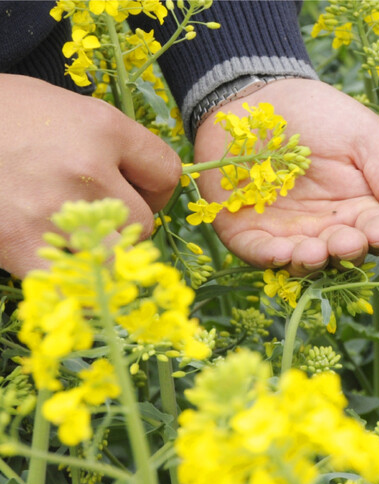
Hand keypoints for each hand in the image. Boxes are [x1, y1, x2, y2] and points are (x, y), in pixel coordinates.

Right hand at [0, 74, 180, 278]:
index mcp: (102, 128)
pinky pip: (72, 284)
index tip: (131, 186)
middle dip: (126, 222)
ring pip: (115, 256)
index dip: (152, 185)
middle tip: (94, 213)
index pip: (167, 172)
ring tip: (71, 234)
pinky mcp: (22, 246)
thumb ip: (113, 142)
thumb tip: (150, 183)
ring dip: (100, 253)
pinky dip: (71, 282)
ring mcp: (55, 212)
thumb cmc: (4, 114)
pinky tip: (56, 263)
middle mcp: (86, 169)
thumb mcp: (66, 108)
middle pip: (144, 222)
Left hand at [193, 79, 378, 275]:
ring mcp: (290, 233)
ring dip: (312, 262)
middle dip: (347, 252)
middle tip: (346, 242)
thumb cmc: (320, 113)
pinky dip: (271, 259)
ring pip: (306, 262)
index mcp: (364, 206)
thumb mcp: (368, 138)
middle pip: (345, 254)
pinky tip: (281, 253)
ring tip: (314, 252)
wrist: (256, 94)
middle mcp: (330, 226)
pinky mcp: (249, 232)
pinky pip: (260, 255)